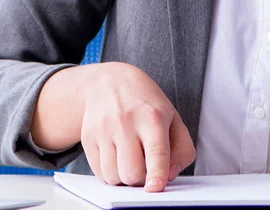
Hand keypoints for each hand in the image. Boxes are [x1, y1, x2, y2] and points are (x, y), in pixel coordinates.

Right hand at [79, 62, 195, 191]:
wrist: (111, 82)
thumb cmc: (146, 103)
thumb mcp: (173, 118)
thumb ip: (181, 149)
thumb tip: (170, 176)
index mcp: (152, 117)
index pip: (155, 151)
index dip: (157, 173)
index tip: (156, 187)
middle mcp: (126, 122)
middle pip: (132, 172)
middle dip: (142, 179)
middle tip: (146, 166)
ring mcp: (104, 130)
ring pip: (113, 177)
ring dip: (125, 177)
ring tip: (131, 159)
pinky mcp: (87, 138)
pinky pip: (99, 173)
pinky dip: (111, 173)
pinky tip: (118, 156)